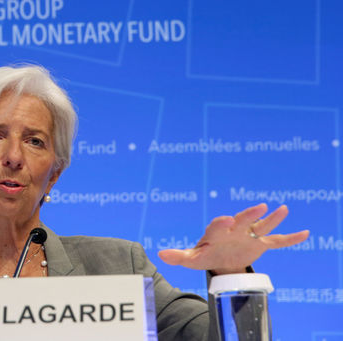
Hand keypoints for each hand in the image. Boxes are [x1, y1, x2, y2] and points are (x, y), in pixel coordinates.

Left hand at [157, 203, 308, 273]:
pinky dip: (290, 237)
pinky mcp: (259, 244)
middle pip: (242, 220)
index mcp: (216, 231)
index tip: (226, 220)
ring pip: (261, 226)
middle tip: (259, 207)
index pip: (218, 225)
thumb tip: (160, 254)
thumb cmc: (204, 255)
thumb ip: (178, 255)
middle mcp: (234, 229)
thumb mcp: (191, 258)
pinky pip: (276, 241)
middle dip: (249, 214)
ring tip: (284, 209)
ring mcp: (248, 236)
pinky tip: (305, 233)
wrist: (219, 259)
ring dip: (272, 219)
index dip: (222, 223)